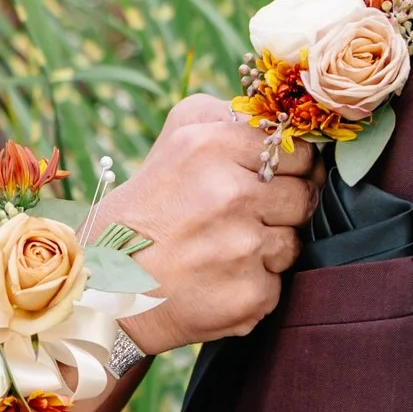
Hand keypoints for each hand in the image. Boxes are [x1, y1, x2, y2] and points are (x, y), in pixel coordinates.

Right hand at [114, 94, 314, 350]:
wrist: (109, 283)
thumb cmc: (151, 203)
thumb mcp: (179, 135)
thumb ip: (235, 117)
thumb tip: (289, 123)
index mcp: (212, 145)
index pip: (299, 151)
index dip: (288, 166)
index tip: (267, 177)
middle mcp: (230, 194)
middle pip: (304, 195)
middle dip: (280, 205)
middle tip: (237, 216)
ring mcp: (242, 248)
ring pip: (293, 240)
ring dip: (267, 246)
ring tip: (221, 247)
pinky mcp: (250, 295)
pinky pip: (278, 281)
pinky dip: (254, 282)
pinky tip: (217, 278)